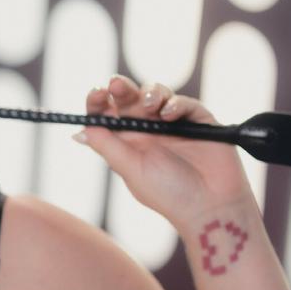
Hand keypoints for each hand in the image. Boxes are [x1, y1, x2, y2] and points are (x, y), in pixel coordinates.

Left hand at [78, 74, 253, 226]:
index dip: (99, 103)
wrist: (211, 205)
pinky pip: (183, 102)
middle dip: (121, 88)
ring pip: (155, 94)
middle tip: (116, 84)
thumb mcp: (131, 170)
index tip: (96, 94)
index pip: (107, 115)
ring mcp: (173, 123)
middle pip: (129, 99)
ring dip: (149, 92)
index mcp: (127, 143)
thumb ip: (107, 147)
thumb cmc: (169, 194)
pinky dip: (175, 103)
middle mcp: (148, 130)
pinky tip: (170, 115)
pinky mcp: (197, 119)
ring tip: (149, 104)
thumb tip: (79, 131)